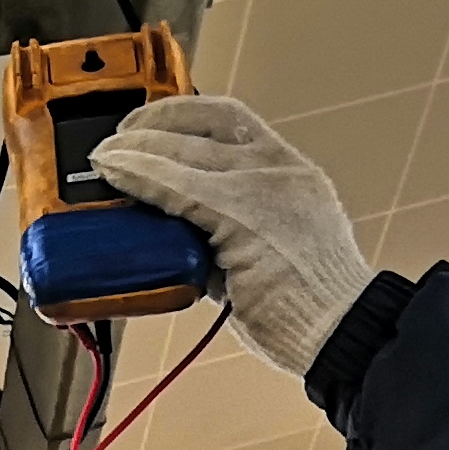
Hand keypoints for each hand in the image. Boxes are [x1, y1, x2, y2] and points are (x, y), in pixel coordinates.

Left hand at [88, 95, 367, 376]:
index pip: (231, 120)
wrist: (343, 335)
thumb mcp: (273, 256)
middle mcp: (280, 170)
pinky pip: (177, 185)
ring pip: (185, 151)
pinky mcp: (242, 215)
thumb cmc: (312, 313)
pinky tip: (116, 173)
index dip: (185, 114)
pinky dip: (141, 175)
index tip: (152, 123)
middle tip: (117, 142)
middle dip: (151, 126)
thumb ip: (229, 237)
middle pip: (203, 126)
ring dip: (136, 149)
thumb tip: (183, 240)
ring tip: (105, 159)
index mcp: (292, 175)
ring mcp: (263, 189)